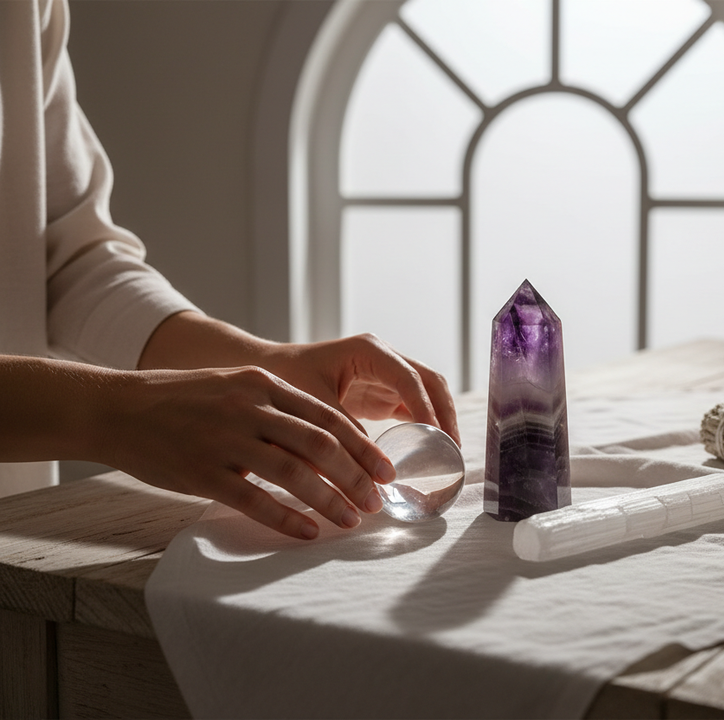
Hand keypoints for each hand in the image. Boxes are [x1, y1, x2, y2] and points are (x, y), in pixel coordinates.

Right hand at [102, 365, 394, 539]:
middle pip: (321, 445)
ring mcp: (225, 439)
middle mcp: (250, 408)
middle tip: (376, 501)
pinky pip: (253, 499)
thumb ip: (279, 410)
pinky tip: (308, 532)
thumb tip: (329, 445)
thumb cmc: (183, 402)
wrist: (117, 408)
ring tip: (351, 520)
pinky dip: (286, 517)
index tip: (386, 470)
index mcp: (264, 385)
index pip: (329, 417)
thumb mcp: (237, 388)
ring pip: (294, 473)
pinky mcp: (201, 471)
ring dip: (329, 500)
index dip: (363, 447)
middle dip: (356, 477)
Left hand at [263, 333, 459, 445]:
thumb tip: (371, 467)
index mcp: (369, 351)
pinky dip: (426, 425)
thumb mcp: (313, 404)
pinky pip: (413, 407)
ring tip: (449, 450)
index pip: (409, 378)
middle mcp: (384, 358)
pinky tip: (431, 448)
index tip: (437, 436)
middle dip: (445, 411)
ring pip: (427, 393)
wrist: (268, 372)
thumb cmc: (285, 378)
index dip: (426, 408)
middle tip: (452, 446)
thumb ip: (342, 431)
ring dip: (441, 418)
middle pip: (429, 381)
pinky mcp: (383, 393)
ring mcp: (386, 375)